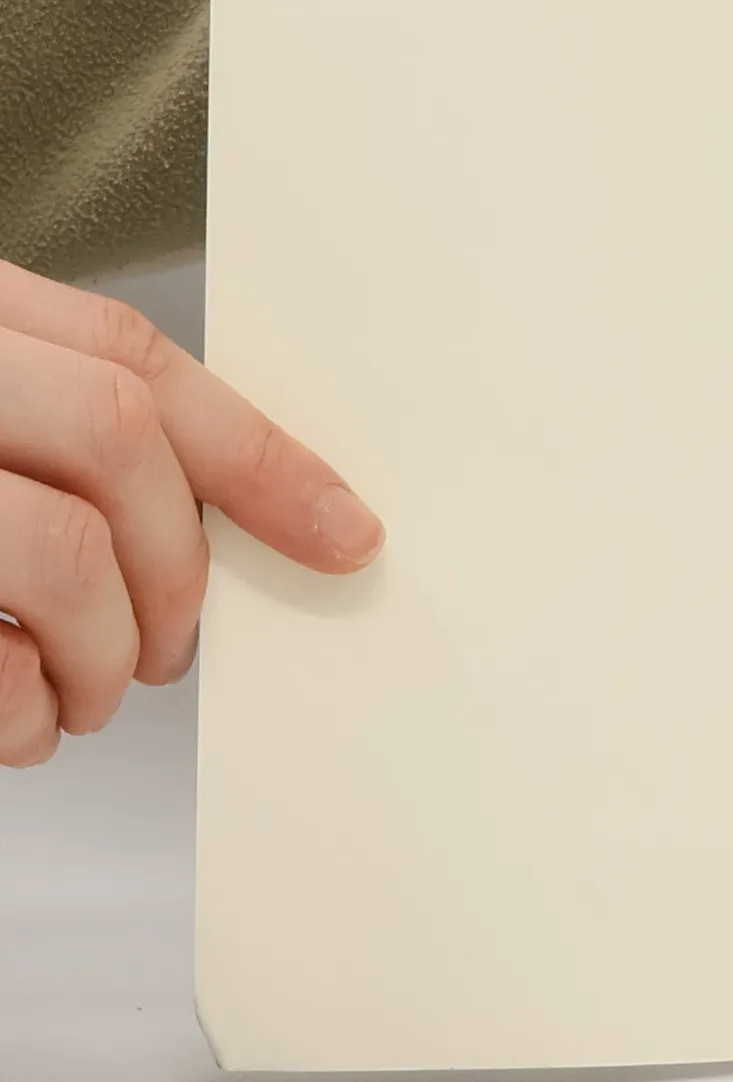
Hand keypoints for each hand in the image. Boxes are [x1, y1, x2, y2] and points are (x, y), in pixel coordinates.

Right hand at [0, 262, 383, 765]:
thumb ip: (72, 443)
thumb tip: (270, 520)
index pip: (138, 364)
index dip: (264, 458)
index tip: (350, 536)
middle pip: (123, 440)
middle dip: (180, 570)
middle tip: (174, 648)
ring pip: (69, 555)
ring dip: (109, 656)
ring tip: (87, 692)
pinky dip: (22, 712)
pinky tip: (18, 717)